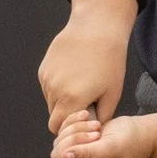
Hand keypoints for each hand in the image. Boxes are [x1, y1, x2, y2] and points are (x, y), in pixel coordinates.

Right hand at [39, 0, 138, 132]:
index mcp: (72, 99)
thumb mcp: (113, 93)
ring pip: (50, 102)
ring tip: (83, 87)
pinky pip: (48, 87)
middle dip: (67, 117)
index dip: (71, 129)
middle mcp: (54, 90)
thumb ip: (101, 116)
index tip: (85, 122)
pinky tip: (75, 75)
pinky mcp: (43, 69)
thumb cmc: (110, 61)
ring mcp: (47, 79)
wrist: (96, 29)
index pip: (59, 128)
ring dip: (62, 102)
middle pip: (53, 117)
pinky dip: (58, 88)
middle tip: (86, 106)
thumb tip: (94, 129)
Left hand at [50, 109, 156, 157]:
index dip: (67, 157)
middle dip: (74, 139)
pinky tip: (87, 118)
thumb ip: (89, 155)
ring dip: (75, 129)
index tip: (88, 144)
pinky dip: (72, 122)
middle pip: (57, 156)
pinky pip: (61, 132)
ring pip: (58, 143)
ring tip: (96, 126)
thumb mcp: (111, 148)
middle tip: (95, 133)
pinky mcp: (75, 146)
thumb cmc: (131, 144)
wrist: (139, 134)